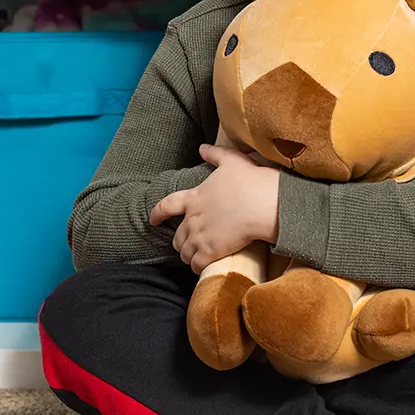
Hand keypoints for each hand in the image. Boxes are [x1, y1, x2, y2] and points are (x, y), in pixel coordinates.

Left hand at [149, 144, 279, 272]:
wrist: (261, 203)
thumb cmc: (248, 181)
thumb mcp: (231, 161)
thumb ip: (214, 154)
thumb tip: (202, 147)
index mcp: (195, 197)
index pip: (167, 206)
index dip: (158, 213)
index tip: (152, 219)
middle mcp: (193, 218)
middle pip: (177, 235)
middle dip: (180, 241)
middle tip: (185, 244)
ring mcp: (200, 236)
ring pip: (185, 252)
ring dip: (188, 255)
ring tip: (195, 258)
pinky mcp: (210, 251)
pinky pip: (196, 264)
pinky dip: (197, 267)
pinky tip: (202, 268)